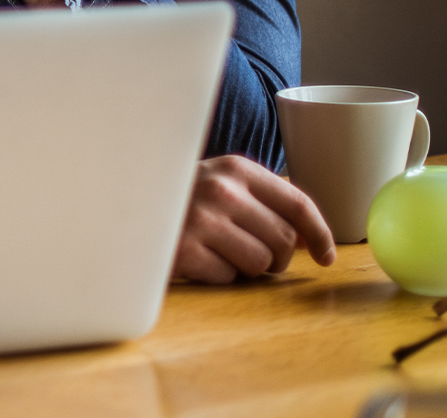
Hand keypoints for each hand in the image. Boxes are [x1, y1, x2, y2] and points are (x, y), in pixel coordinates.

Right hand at [173, 155, 336, 283]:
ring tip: (220, 253)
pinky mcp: (184, 250)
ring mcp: (202, 220)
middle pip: (284, 240)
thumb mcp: (219, 184)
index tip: (327, 256)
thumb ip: (260, 200)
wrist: (119, 201)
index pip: (296, 202)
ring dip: (247, 267)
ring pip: (261, 263)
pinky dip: (218, 275)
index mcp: (236, 169)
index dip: (319, 233)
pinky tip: (197, 259)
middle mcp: (222, 190)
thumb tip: (309, 237)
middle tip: (250, 253)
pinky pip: (228, 277)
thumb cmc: (179, 199)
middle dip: (277, 257)